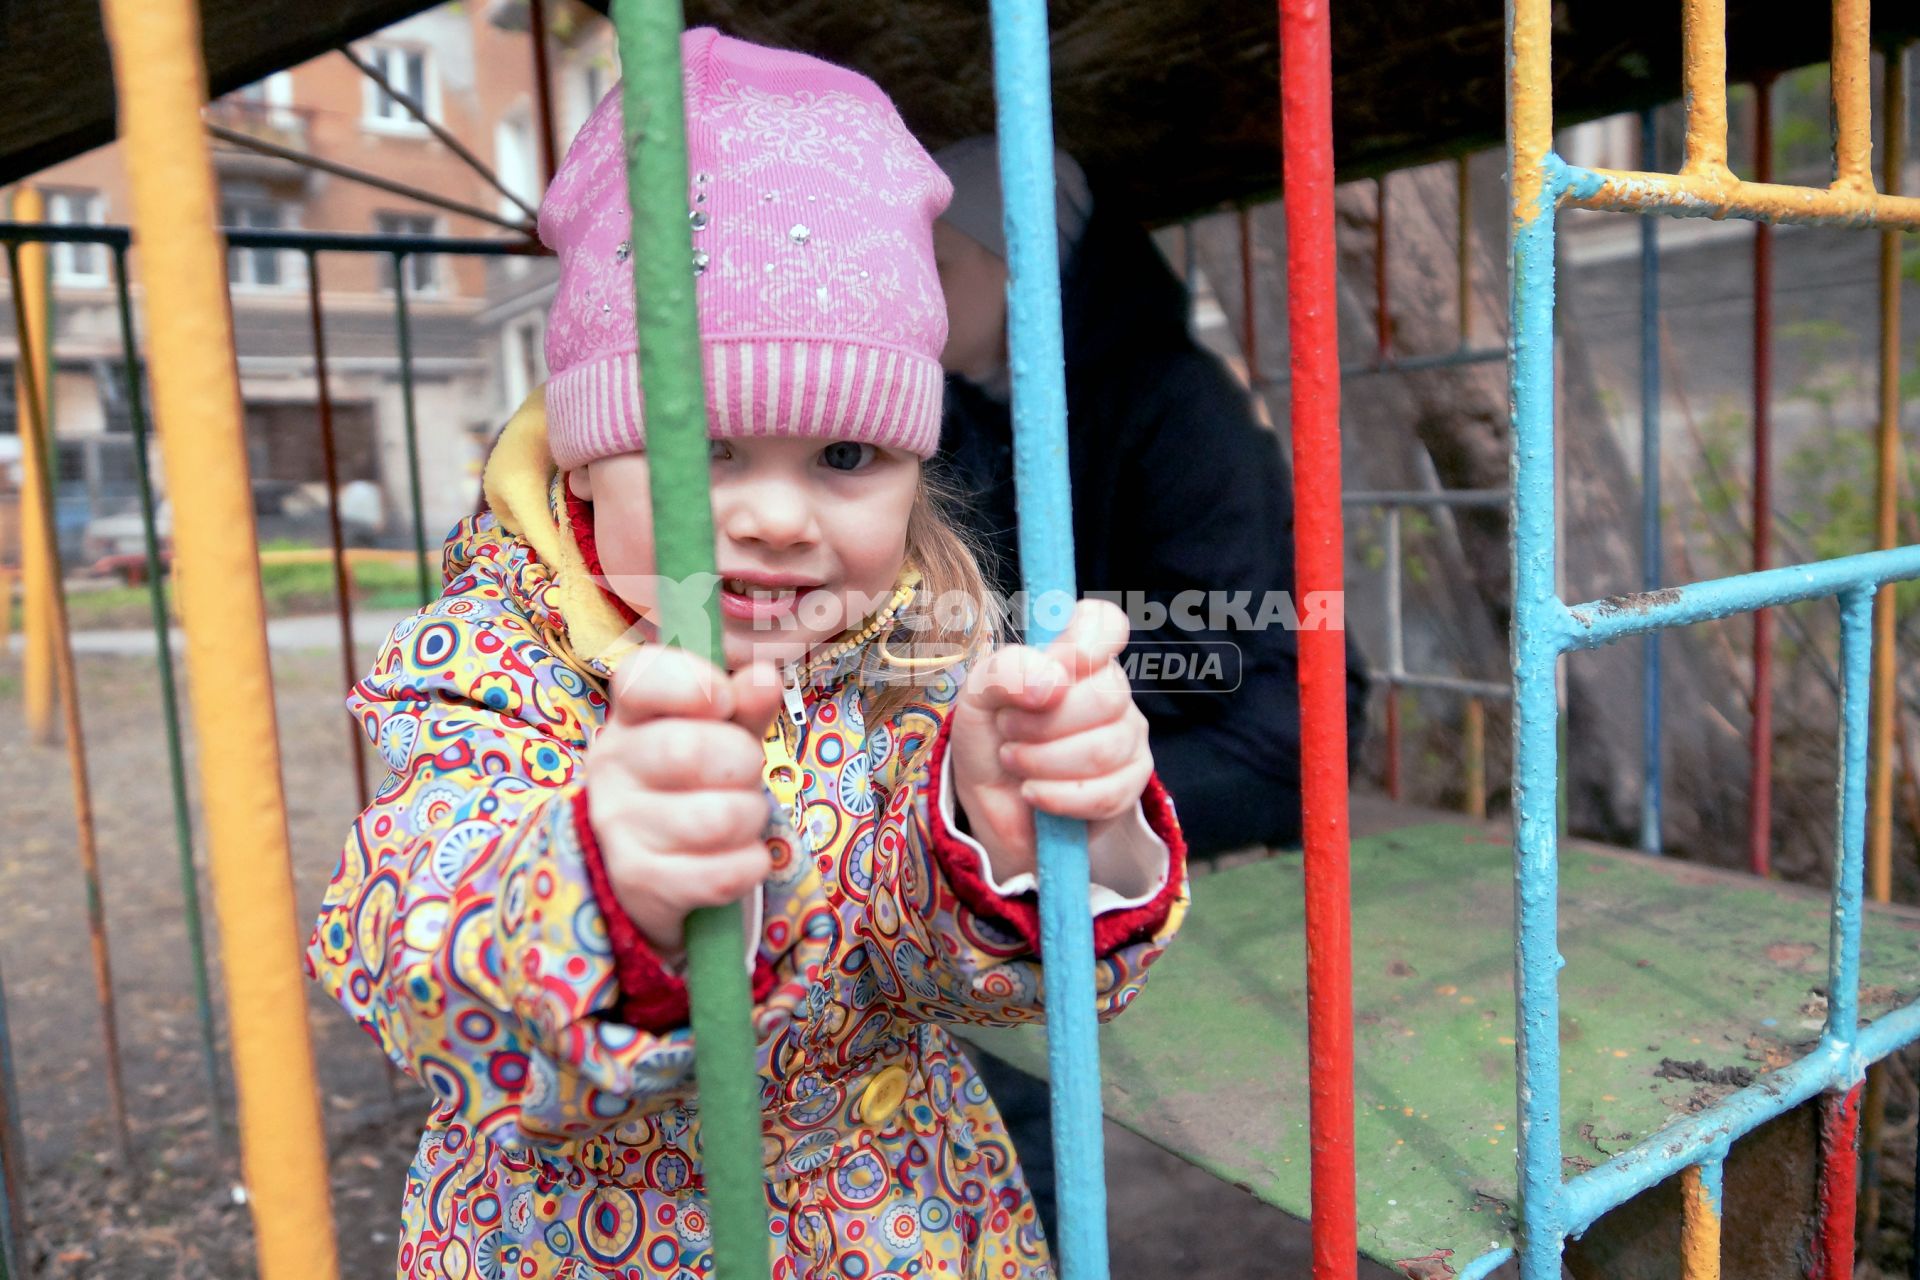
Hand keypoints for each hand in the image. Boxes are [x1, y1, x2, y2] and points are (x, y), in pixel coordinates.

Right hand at [585, 647, 782, 955]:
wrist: (649, 866)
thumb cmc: (693, 781)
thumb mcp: (720, 733)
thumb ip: (744, 704)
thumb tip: (763, 678)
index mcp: (630, 714)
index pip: (642, 677)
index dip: (695, 683)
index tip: (724, 701)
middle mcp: (611, 764)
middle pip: (691, 750)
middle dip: (744, 762)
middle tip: (743, 774)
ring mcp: (618, 825)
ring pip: (718, 818)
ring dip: (751, 818)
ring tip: (739, 817)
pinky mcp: (638, 880)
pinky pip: (722, 873)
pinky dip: (750, 864)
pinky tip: (736, 857)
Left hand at [948, 599, 1152, 880]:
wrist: (989, 802)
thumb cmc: (991, 737)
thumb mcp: (978, 696)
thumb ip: (1007, 671)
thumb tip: (1053, 682)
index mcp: (1076, 657)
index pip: (1105, 623)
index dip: (1086, 638)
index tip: (1057, 662)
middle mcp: (1110, 692)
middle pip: (1106, 696)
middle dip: (1042, 722)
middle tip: (1008, 728)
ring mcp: (1126, 739)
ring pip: (1103, 750)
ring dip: (1042, 761)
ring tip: (1014, 761)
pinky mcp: (1129, 787)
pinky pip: (1107, 793)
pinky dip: (1057, 796)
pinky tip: (1033, 792)